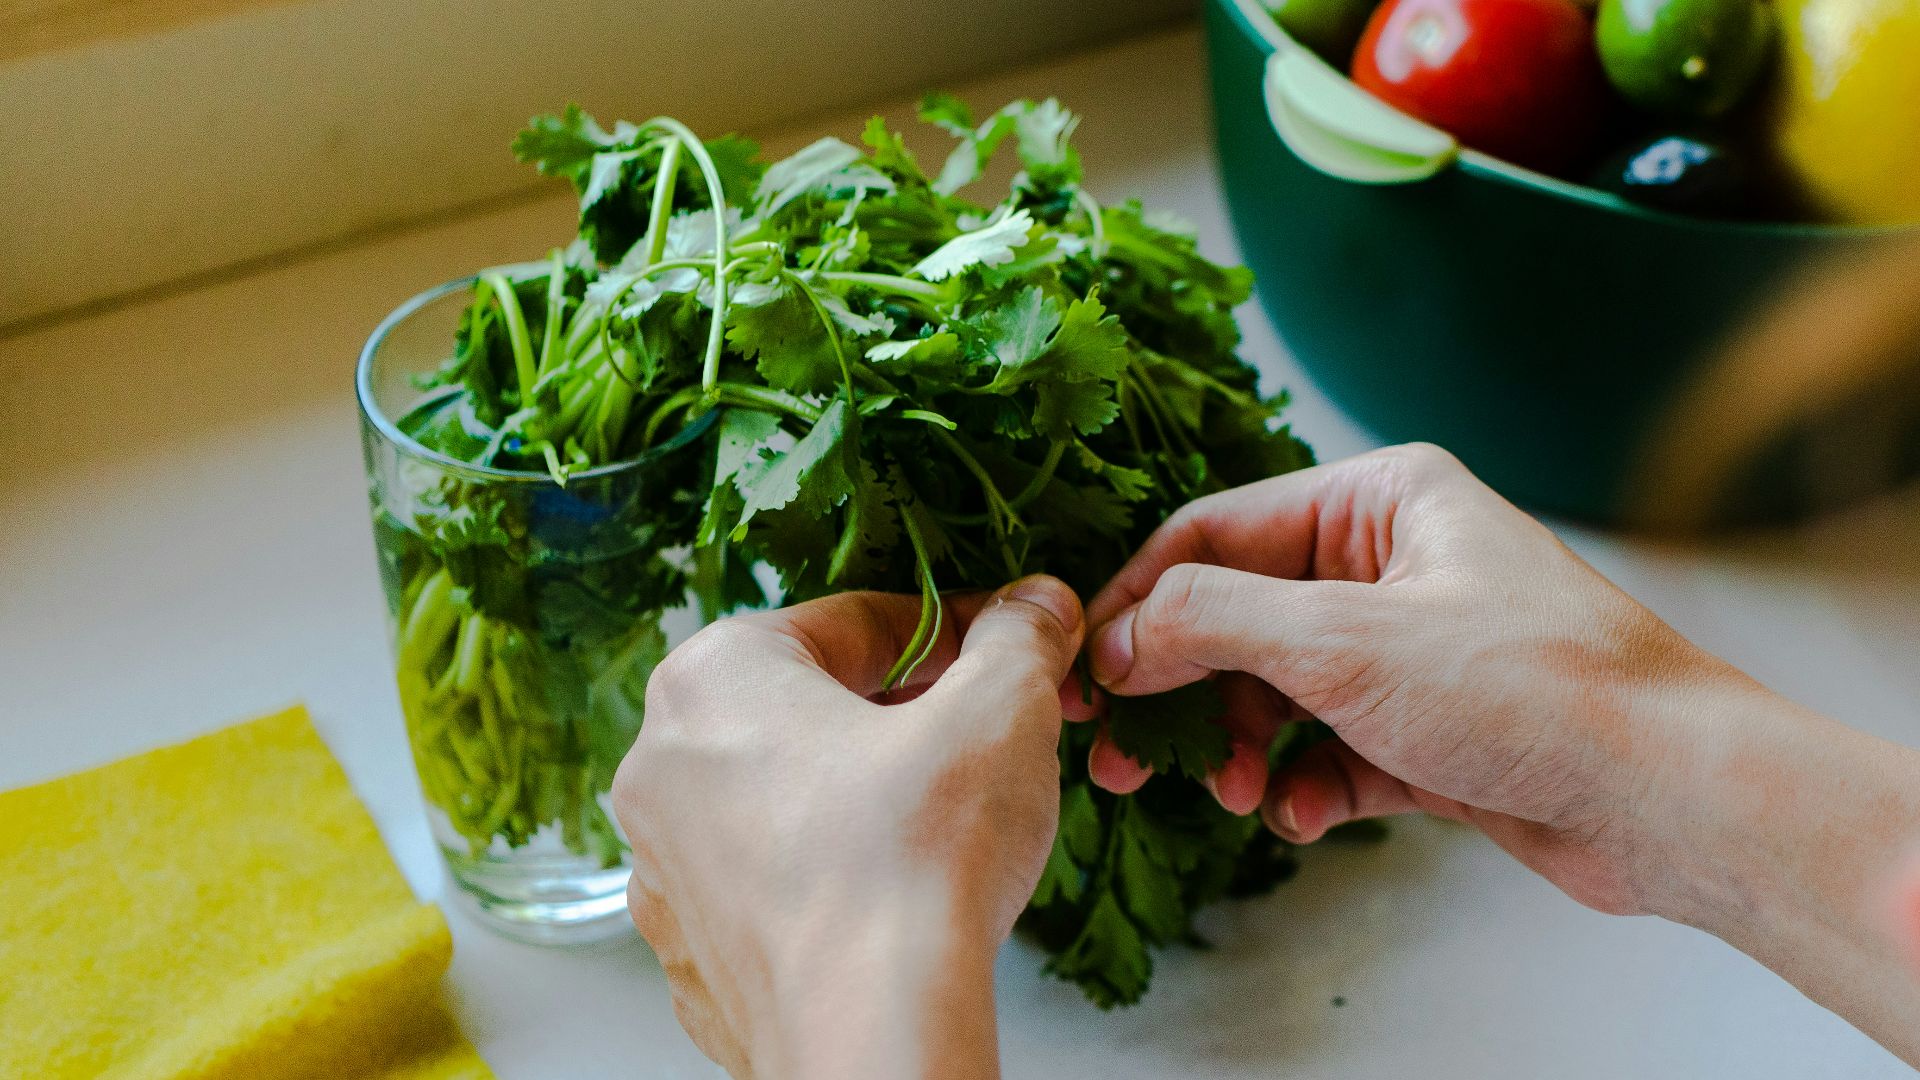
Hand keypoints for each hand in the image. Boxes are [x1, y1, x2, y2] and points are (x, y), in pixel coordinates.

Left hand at [612, 576, 1084, 1079]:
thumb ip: (1018, 638)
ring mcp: (663, 869)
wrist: (872, 1036)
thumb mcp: (999, 709)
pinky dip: (824, 882)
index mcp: (713, 676)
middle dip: (899, 714)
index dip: (949, 631)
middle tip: (983, 736)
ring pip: (779, 798)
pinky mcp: (690, 955)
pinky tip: (890, 899)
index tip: (1003, 650)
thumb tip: (1035, 606)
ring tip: (942, 825)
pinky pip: (766, 889)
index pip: (852, 621)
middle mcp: (662, 764)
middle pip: (805, 707)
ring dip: (855, 796)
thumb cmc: (915, 860)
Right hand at [1084, 443, 1919, 1062]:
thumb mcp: (1345, 643)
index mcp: (1380, 499)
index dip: (1137, 601)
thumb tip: (1116, 636)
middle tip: (1121, 757)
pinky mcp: (1431, 728)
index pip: (1214, 532)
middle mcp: (1393, 563)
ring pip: (1281, 689)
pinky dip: (1305, 783)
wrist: (1670, 797)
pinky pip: (1332, 747)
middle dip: (1183, 690)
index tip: (1083, 670)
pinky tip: (1303, 816)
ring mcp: (1413, 648)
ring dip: (1243, 745)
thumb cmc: (1533, 688)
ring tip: (1234, 795)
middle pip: (1239, 617)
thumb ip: (1212, 624)